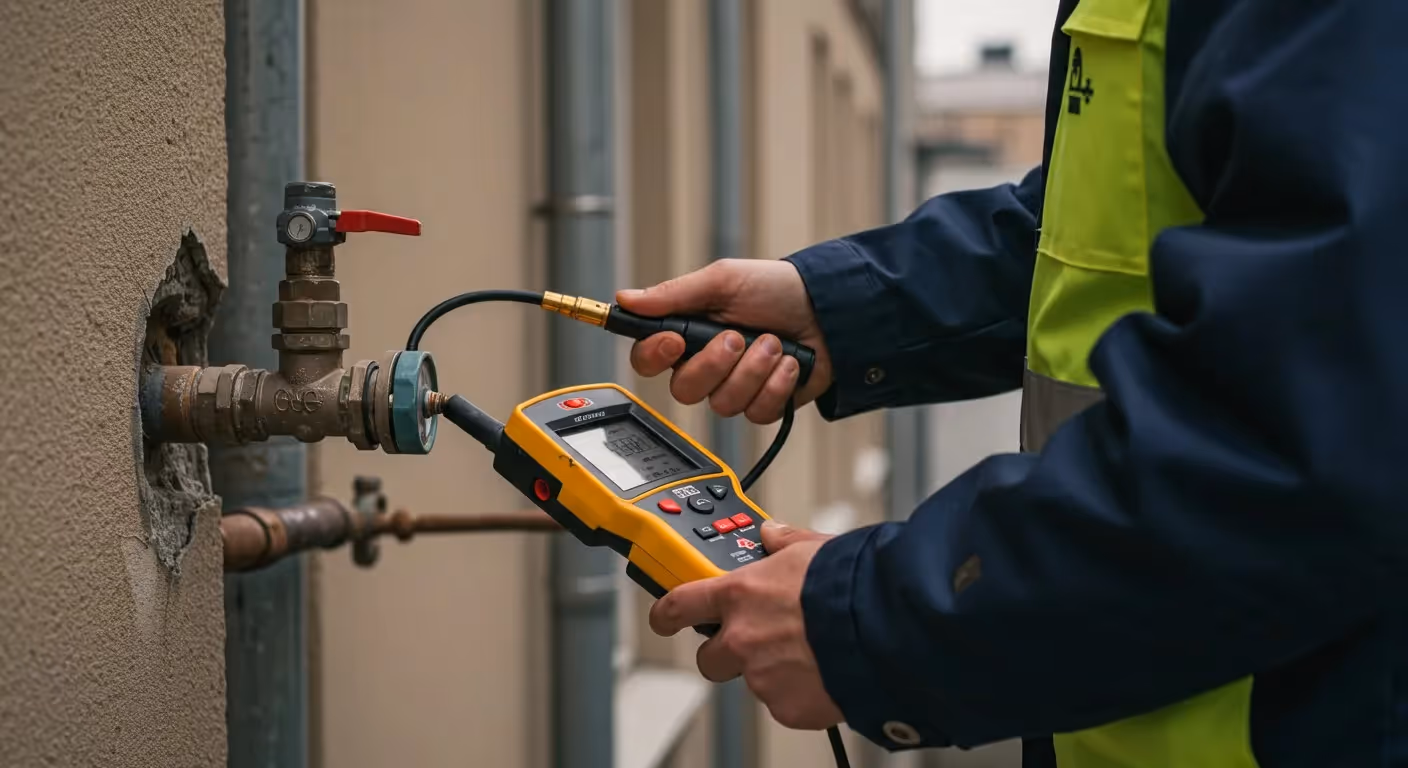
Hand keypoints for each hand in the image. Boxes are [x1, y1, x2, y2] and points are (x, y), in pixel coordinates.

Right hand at [617, 259, 832, 423]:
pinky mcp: (764, 404)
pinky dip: (776, 385)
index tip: (674, 340)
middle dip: (714, 364)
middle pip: (683, 390)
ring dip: (753, 370)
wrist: (830, 308)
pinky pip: (756, 413)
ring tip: (775, 344)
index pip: (647, 359)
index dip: (654, 356)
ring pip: (722, 404)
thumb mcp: (724, 279)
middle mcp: (706, 365)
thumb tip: (627, 298)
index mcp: (688, 333)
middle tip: (738, 337)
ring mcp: (735, 387)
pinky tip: (790, 364)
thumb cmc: (776, 288)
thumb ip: (675, 293)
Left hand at [649, 521, 843, 729]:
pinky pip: (784, 703)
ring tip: (811, 653)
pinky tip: (824, 673)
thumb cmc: (852, 584)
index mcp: (740, 594)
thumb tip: (773, 533)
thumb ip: (785, 543)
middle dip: (726, 651)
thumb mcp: (814, 547)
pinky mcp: (786, 708)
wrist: (883, 628)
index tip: (663, 616)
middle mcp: (741, 638)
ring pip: (753, 680)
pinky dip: (800, 693)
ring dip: (771, 670)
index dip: (666, 613)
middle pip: (709, 657)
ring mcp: (761, 677)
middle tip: (756, 641)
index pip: (680, 604)